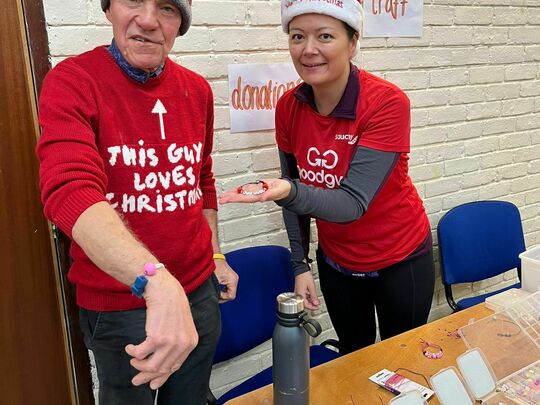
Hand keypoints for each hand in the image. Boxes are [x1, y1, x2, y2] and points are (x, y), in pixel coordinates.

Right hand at [125, 270, 197, 389]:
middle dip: (147, 375)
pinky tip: (130, 347)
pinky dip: (133, 352)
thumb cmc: (172, 306)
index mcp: (191, 343)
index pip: (175, 366)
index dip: (162, 376)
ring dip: (138, 364)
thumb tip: (163, 364)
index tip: (152, 383)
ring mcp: (170, 342)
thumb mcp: (181, 328)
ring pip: (151, 365)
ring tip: (133, 359)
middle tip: (136, 380)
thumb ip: (176, 345)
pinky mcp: (157, 338)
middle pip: (163, 368)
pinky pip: (140, 353)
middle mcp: (182, 345)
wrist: (166, 291)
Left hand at [214, 259, 238, 302]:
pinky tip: (218, 288)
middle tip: (215, 295)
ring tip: (216, 292)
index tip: (216, 295)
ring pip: (230, 291)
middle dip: (223, 296)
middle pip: (231, 294)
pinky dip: (223, 289)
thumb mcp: (214, 281)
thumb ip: (215, 291)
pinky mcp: (230, 277)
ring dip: (223, 293)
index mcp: (233, 280)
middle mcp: (235, 279)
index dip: (223, 298)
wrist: (213, 256)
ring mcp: (233, 277)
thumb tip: (214, 298)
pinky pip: (229, 287)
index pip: (231, 296)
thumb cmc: (213, 266)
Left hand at [218, 178, 290, 203]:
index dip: (236, 199)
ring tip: (222, 196)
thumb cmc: (283, 190)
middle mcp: (255, 195)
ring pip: (241, 194)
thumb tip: (262, 199)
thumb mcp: (278, 191)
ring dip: (232, 195)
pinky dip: (237, 191)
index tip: (228, 200)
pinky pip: (244, 190)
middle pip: (241, 197)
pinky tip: (231, 192)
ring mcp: (254, 192)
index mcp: (259, 197)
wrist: (285, 188)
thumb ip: (270, 195)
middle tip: (221, 200)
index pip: (245, 198)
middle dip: (231, 198)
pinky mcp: (255, 188)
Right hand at [295, 272, 319, 309]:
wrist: (301, 269)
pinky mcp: (298, 290)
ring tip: (315, 301)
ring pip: (303, 300)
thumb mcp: (311, 286)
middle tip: (317, 305)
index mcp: (300, 294)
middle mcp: (297, 294)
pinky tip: (311, 297)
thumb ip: (314, 296)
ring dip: (310, 301)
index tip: (317, 307)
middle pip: (304, 304)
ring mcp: (297, 292)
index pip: (305, 305)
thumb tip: (316, 303)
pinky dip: (307, 297)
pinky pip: (303, 296)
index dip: (312, 307)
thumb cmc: (305, 276)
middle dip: (311, 305)